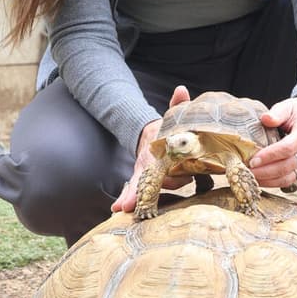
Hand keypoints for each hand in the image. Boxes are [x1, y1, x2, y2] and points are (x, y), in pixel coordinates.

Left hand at [111, 85, 191, 212]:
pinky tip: (115, 208)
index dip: (165, 180)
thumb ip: (178, 104)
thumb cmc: (170, 130)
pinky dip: (126, 199)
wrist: (164, 137)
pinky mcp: (144, 180)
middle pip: (164, 186)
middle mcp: (169, 173)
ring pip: (151, 191)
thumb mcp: (173, 117)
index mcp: (175, 160)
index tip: (150, 190)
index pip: (173, 173)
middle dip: (150, 192)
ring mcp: (157, 179)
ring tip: (123, 205)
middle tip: (135, 201)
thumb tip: (180, 89)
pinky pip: (137, 192)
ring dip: (136, 197)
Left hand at [249, 95, 296, 188]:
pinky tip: (260, 180)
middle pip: (287, 166)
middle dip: (265, 171)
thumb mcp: (287, 107)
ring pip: (288, 177)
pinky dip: (274, 182)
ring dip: (268, 180)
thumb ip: (277, 113)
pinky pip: (289, 180)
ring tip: (250, 177)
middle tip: (247, 171)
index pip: (287, 148)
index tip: (252, 160)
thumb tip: (265, 118)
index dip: (269, 156)